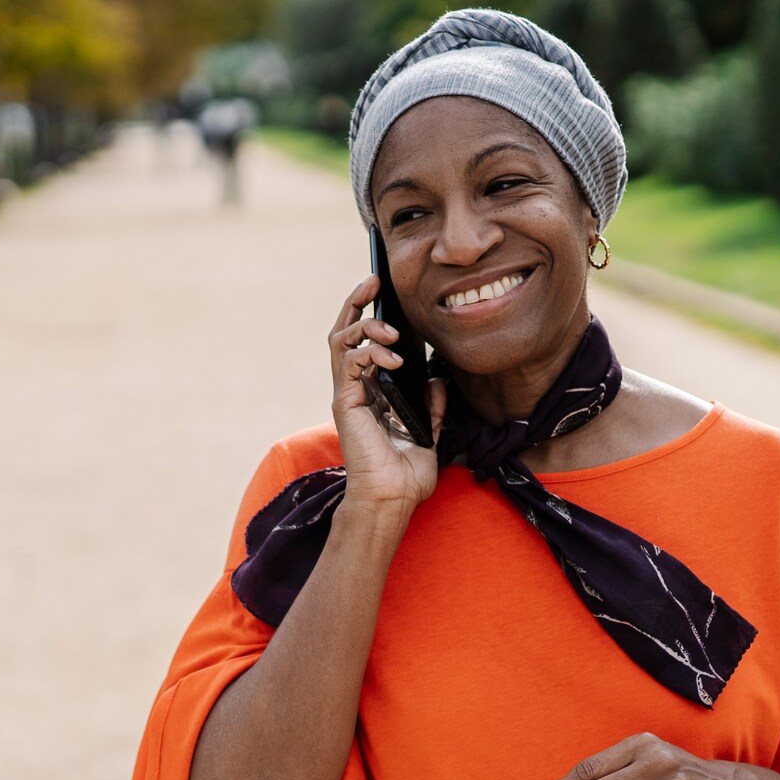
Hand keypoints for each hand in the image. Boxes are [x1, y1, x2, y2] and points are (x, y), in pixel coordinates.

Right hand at [327, 274, 444, 511]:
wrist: (393, 498)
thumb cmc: (405, 474)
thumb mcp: (430, 432)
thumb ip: (433, 405)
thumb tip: (438, 379)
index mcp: (369, 392)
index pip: (361, 343)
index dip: (368, 314)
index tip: (382, 291)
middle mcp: (353, 389)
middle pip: (342, 332)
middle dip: (356, 302)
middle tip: (373, 281)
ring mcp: (347, 394)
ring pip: (341, 341)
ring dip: (365, 325)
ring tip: (391, 331)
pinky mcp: (345, 403)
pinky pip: (349, 363)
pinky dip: (370, 353)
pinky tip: (393, 359)